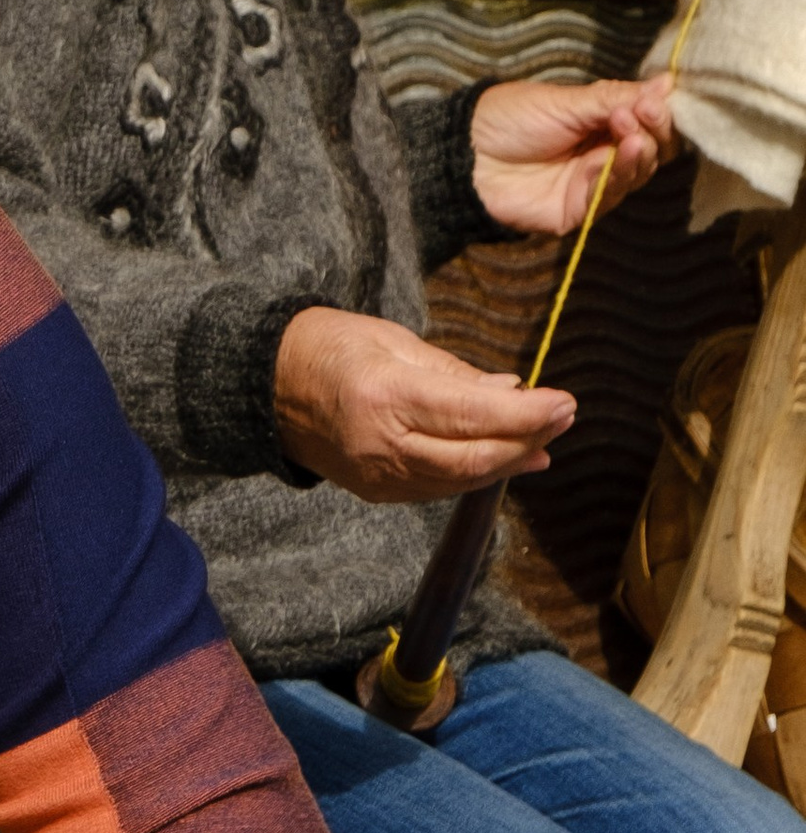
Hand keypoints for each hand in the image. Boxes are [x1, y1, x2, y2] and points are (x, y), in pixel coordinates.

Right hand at [275, 305, 571, 504]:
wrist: (267, 388)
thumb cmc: (331, 347)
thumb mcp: (395, 341)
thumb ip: (455, 373)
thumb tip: (512, 390)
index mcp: (386, 395)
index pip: (474, 414)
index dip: (527, 415)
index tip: (565, 402)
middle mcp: (382, 443)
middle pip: (475, 459)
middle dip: (528, 441)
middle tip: (565, 418)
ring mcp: (378, 475)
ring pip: (462, 480)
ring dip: (510, 462)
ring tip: (545, 440)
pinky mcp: (376, 491)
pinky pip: (440, 487)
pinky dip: (477, 474)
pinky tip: (506, 460)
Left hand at [470, 73, 671, 236]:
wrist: (466, 154)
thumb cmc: (510, 120)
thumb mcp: (568, 102)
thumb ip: (616, 97)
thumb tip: (667, 83)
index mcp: (601, 124)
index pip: (648, 123)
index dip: (658, 113)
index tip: (653, 101)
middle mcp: (601, 155)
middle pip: (649, 151)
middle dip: (652, 133)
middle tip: (637, 115)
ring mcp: (589, 185)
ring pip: (634, 176)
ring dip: (637, 155)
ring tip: (627, 135)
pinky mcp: (575, 212)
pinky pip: (606, 199)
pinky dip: (613, 178)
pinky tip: (608, 159)